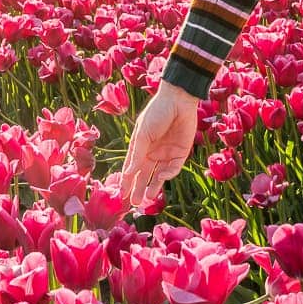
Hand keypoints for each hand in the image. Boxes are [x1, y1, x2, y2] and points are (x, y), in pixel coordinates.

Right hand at [114, 81, 200, 208]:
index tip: (122, 195)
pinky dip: (167, 175)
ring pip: (158, 176)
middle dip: (138, 188)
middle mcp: (153, 151)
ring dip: (153, 187)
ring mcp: (167, 153)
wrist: (179, 100)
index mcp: (140, 146)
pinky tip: (161, 177)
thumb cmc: (156, 113)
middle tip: (134, 203)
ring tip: (147, 198)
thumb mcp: (143, 134)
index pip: (132, 167)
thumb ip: (137, 155)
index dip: (127, 180)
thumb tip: (127, 173)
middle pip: (144, 175)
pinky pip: (173, 168)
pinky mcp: (181, 153)